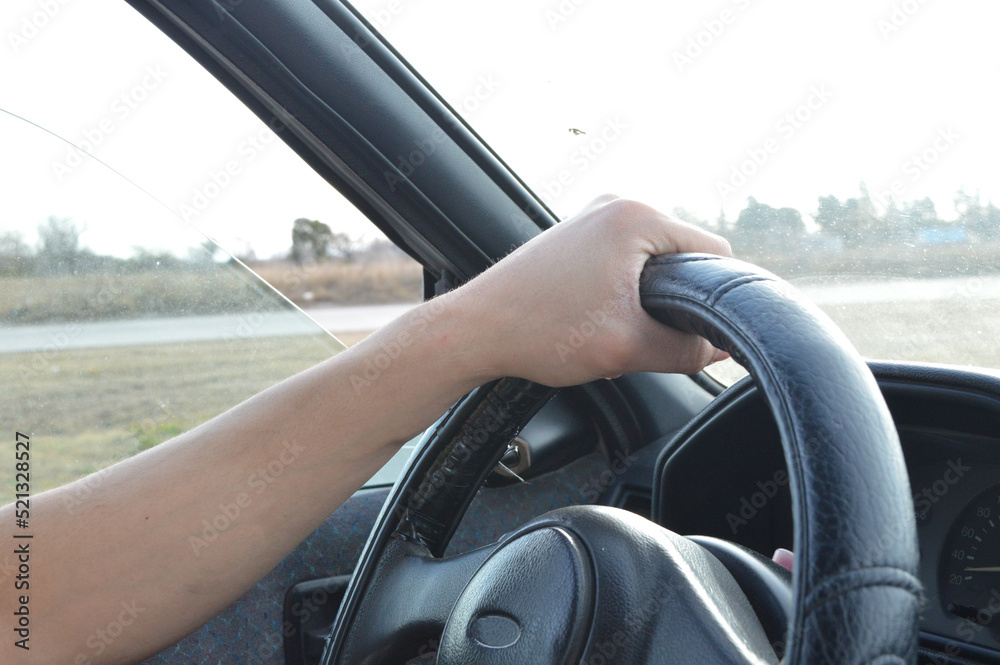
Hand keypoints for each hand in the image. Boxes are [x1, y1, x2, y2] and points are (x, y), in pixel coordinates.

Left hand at [451, 194, 732, 386]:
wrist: (474, 330)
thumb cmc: (539, 331)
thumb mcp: (627, 348)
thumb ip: (687, 350)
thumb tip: (720, 349)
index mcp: (636, 217)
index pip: (713, 252)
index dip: (717, 296)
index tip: (705, 330)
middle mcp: (616, 205)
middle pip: (682, 255)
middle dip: (676, 299)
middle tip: (647, 336)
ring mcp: (592, 217)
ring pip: (651, 261)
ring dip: (647, 299)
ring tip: (616, 330)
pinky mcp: (576, 235)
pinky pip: (624, 261)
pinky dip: (623, 292)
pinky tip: (599, 320)